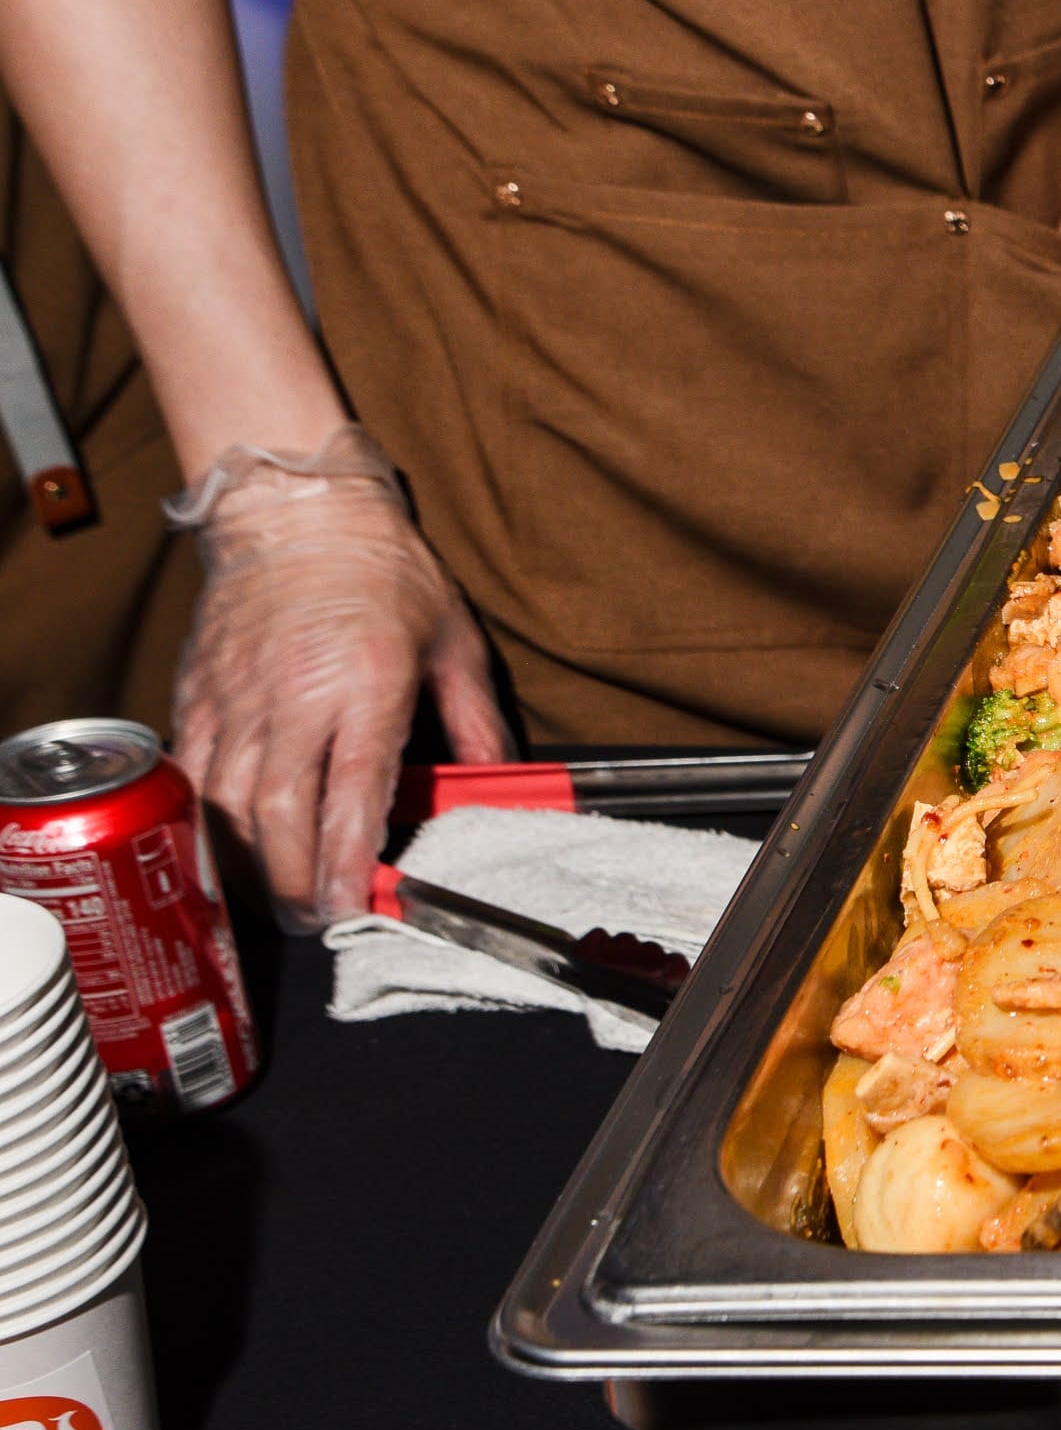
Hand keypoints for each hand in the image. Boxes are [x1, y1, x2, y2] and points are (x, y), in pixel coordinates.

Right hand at [169, 441, 509, 926]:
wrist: (298, 510)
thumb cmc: (384, 572)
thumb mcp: (454, 642)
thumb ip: (476, 721)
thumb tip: (499, 782)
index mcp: (364, 686)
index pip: (351, 793)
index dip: (344, 859)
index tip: (348, 903)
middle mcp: (293, 697)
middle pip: (278, 814)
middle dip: (290, 881)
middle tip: (310, 919)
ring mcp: (237, 696)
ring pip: (226, 802)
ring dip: (245, 863)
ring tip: (271, 899)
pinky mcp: (198, 690)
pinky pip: (192, 769)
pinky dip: (203, 818)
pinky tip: (223, 847)